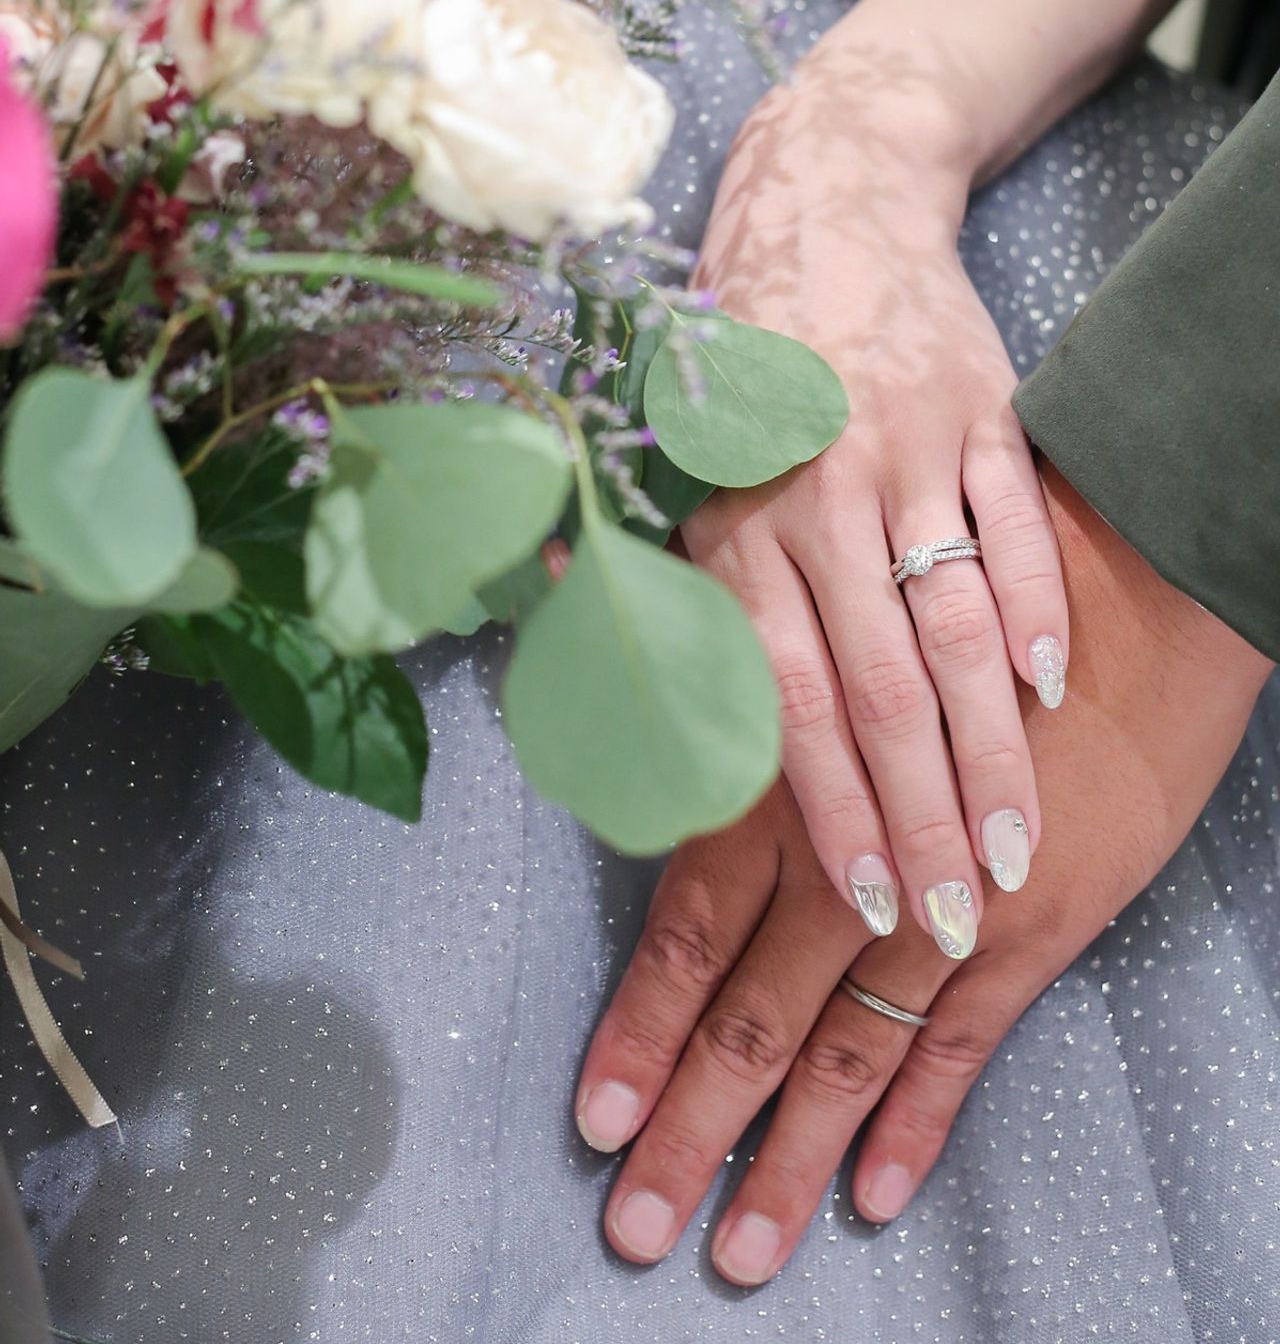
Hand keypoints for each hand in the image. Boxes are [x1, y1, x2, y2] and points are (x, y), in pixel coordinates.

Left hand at [577, 467, 1271, 1279]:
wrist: (1122, 591)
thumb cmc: (947, 594)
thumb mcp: (818, 620)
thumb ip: (721, 693)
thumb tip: (607, 698)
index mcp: (786, 783)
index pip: (689, 927)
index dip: (639, 1026)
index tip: (592, 1118)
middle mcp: (852, 860)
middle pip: (752, 1014)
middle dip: (692, 1125)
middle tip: (637, 1225)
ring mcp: (946, 907)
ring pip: (847, 1049)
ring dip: (791, 1156)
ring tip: (740, 1248)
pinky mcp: (1031, 930)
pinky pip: (961, 1047)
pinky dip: (917, 1123)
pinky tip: (873, 1192)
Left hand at [683, 11, 1068, 955]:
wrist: (828, 201)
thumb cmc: (736, 356)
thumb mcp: (673, 456)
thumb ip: (658, 574)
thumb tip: (605, 695)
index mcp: (735, 521)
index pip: (785, 697)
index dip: (826, 808)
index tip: (861, 901)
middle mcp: (819, 497)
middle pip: (879, 688)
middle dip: (919, 817)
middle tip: (953, 917)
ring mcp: (910, 455)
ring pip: (957, 627)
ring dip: (992, 748)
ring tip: (1018, 847)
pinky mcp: (984, 415)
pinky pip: (1017, 532)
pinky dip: (1038, 613)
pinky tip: (1056, 695)